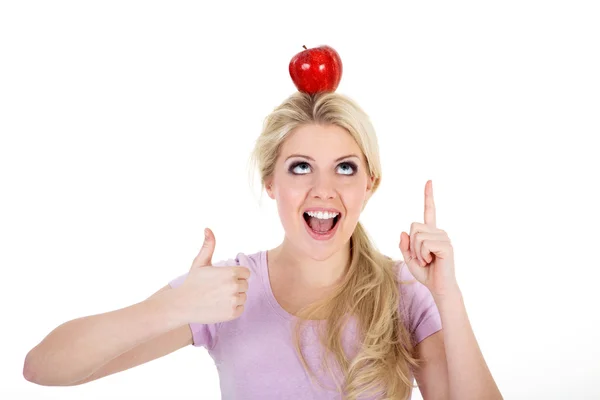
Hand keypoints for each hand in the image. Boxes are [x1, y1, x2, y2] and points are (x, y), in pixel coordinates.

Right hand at [176, 228, 250, 323]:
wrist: (182, 305)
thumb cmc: (192, 282)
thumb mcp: (200, 262)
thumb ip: (208, 245)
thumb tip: (208, 229)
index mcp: (231, 272)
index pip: (246, 273)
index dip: (236, 276)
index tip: (223, 279)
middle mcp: (234, 286)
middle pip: (245, 285)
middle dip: (235, 286)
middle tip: (218, 289)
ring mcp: (234, 300)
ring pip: (243, 297)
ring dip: (234, 297)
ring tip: (218, 297)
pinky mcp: (232, 314)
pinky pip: (241, 308)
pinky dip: (233, 308)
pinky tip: (219, 306)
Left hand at [399, 180, 457, 296]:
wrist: (439, 287)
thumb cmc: (426, 273)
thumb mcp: (409, 259)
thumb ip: (404, 246)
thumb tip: (403, 232)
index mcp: (430, 233)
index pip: (429, 211)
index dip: (428, 196)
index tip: (429, 181)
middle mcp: (438, 232)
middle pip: (413, 226)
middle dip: (411, 245)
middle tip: (422, 257)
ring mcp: (444, 237)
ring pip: (417, 236)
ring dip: (417, 252)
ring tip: (427, 260)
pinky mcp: (446, 245)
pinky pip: (424, 244)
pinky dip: (422, 255)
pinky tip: (431, 261)